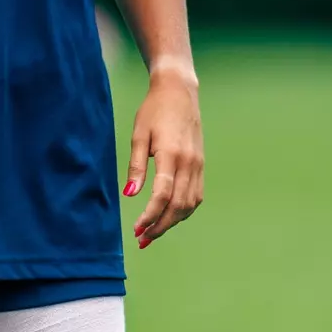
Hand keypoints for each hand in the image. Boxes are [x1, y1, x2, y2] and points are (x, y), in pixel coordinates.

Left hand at [123, 67, 203, 248]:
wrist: (179, 92)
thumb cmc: (154, 111)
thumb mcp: (139, 135)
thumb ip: (136, 166)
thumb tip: (130, 195)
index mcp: (172, 155)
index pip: (162, 195)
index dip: (150, 216)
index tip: (136, 229)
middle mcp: (189, 163)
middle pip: (178, 206)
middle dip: (160, 226)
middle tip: (142, 239)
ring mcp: (198, 165)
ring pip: (189, 204)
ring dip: (172, 222)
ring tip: (153, 232)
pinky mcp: (201, 165)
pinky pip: (195, 195)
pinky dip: (183, 210)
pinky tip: (169, 215)